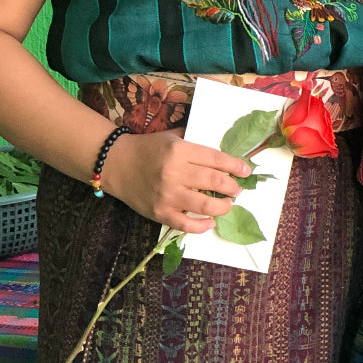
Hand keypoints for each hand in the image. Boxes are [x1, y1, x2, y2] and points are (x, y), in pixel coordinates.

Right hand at [101, 130, 250, 230]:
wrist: (116, 164)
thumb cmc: (147, 148)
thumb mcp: (172, 137)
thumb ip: (195, 143)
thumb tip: (223, 151)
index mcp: (179, 151)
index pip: (216, 159)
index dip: (235, 166)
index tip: (246, 171)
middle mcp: (174, 173)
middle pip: (215, 182)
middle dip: (232, 187)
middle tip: (236, 189)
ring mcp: (167, 195)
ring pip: (205, 205)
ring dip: (223, 206)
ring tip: (227, 204)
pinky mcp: (159, 213)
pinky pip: (186, 225)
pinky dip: (202, 226)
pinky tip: (210, 221)